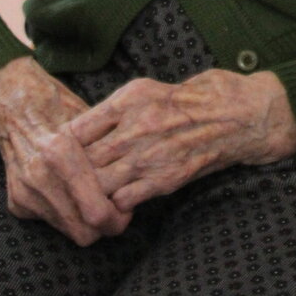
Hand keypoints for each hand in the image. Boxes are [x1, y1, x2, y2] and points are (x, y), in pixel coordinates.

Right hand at [0, 56, 131, 244]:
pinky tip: (72, 194)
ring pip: (68, 231)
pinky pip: (51, 221)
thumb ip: (107, 153)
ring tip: (98, 201)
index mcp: (60, 153)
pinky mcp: (16, 202)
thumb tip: (133, 180)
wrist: (12, 106)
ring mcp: (25, 193)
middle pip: (84, 231)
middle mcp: (39, 177)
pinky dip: (66, 213)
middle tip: (118, 211)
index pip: (96, 211)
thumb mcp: (88, 120)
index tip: (128, 207)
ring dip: (86, 222)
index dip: (118, 217)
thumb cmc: (57, 105)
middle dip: (105, 226)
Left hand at [67, 69, 295, 213]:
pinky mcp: (164, 180)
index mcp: (128, 99)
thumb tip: (80, 130)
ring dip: (90, 194)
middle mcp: (135, 126)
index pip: (73, 130)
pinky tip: (116, 202)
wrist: (237, 115)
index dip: (60, 149)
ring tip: (87, 197)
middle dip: (70, 175)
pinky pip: (122, 201)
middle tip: (65, 184)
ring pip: (97, 185)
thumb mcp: (146, 90)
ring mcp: (149, 155)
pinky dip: (114, 206)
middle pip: (80, 162)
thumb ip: (114, 110)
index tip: (58, 158)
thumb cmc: (191, 98)